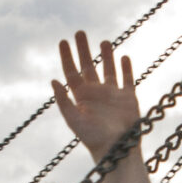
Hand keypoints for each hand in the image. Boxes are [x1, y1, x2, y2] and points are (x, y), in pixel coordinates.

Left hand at [51, 32, 139, 161]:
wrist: (117, 150)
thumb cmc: (93, 138)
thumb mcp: (74, 119)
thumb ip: (63, 101)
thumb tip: (53, 81)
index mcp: (80, 97)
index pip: (71, 72)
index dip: (67, 56)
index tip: (64, 41)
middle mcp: (95, 93)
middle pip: (88, 66)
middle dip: (83, 50)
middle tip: (80, 32)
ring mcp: (112, 95)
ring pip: (108, 70)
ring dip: (106, 55)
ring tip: (104, 41)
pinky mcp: (128, 98)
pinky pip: (127, 79)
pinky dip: (126, 68)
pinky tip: (124, 57)